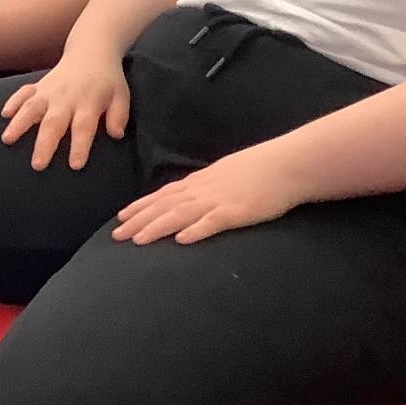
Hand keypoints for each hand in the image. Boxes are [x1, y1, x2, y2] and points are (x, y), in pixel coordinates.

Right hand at [1, 50, 130, 171]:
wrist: (92, 51)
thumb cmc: (107, 80)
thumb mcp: (121, 96)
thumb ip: (118, 116)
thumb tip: (116, 134)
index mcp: (88, 102)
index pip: (84, 127)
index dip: (80, 146)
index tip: (75, 165)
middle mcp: (66, 98)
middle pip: (54, 122)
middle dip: (45, 144)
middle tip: (37, 165)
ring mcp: (49, 91)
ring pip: (32, 107)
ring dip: (19, 123)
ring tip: (7, 140)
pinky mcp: (38, 86)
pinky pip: (23, 92)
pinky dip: (12, 102)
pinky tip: (4, 115)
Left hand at [113, 144, 312, 245]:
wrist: (289, 163)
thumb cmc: (260, 169)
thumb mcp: (225, 173)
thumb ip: (206, 186)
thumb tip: (189, 195)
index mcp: (201, 182)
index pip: (163, 195)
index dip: (140, 206)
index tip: (120, 217)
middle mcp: (203, 190)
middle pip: (164, 206)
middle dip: (138, 221)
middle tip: (116, 236)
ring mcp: (219, 200)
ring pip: (181, 214)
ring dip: (157, 227)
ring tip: (137, 240)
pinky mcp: (237, 211)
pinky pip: (214, 222)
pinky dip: (196, 230)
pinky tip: (181, 240)